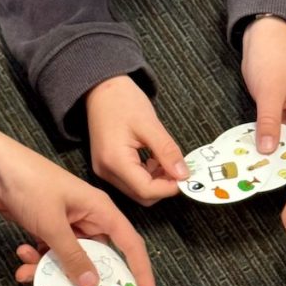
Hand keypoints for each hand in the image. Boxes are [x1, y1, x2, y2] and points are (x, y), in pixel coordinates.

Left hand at [0, 85, 156, 285]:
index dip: (141, 271)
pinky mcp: (47, 226)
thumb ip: (73, 255)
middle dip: (85, 276)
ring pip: (70, 258)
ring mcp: (67, 222)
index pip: (130, 244)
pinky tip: (21, 258)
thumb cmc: (28, 184)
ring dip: (52, 270)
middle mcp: (88, 217)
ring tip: (30, 274)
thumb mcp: (52, 224)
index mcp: (100, 210)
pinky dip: (38, 260)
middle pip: (98, 256)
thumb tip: (92, 283)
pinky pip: (51, 252)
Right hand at [85, 75, 188, 205]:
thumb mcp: (150, 124)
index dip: (169, 187)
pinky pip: (130, 183)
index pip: (146, 190)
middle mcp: (106, 171)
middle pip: (141, 195)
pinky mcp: (107, 168)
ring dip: (156, 182)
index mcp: (115, 160)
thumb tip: (183, 174)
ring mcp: (104, 171)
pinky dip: (146, 177)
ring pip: (137, 192)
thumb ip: (167, 151)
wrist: (100, 90)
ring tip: (165, 161)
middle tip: (178, 169)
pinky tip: (153, 160)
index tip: (185, 176)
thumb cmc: (122, 100)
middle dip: (163, 187)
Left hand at [241, 16, 285, 156]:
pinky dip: (268, 138)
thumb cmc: (273, 57)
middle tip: (266, 167)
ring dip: (274, 148)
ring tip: (258, 159)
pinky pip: (278, 132)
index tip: (282, 166)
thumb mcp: (269, 93)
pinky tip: (256, 145)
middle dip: (285, 156)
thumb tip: (268, 149)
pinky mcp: (283, 113)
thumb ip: (269, 122)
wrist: (263, 37)